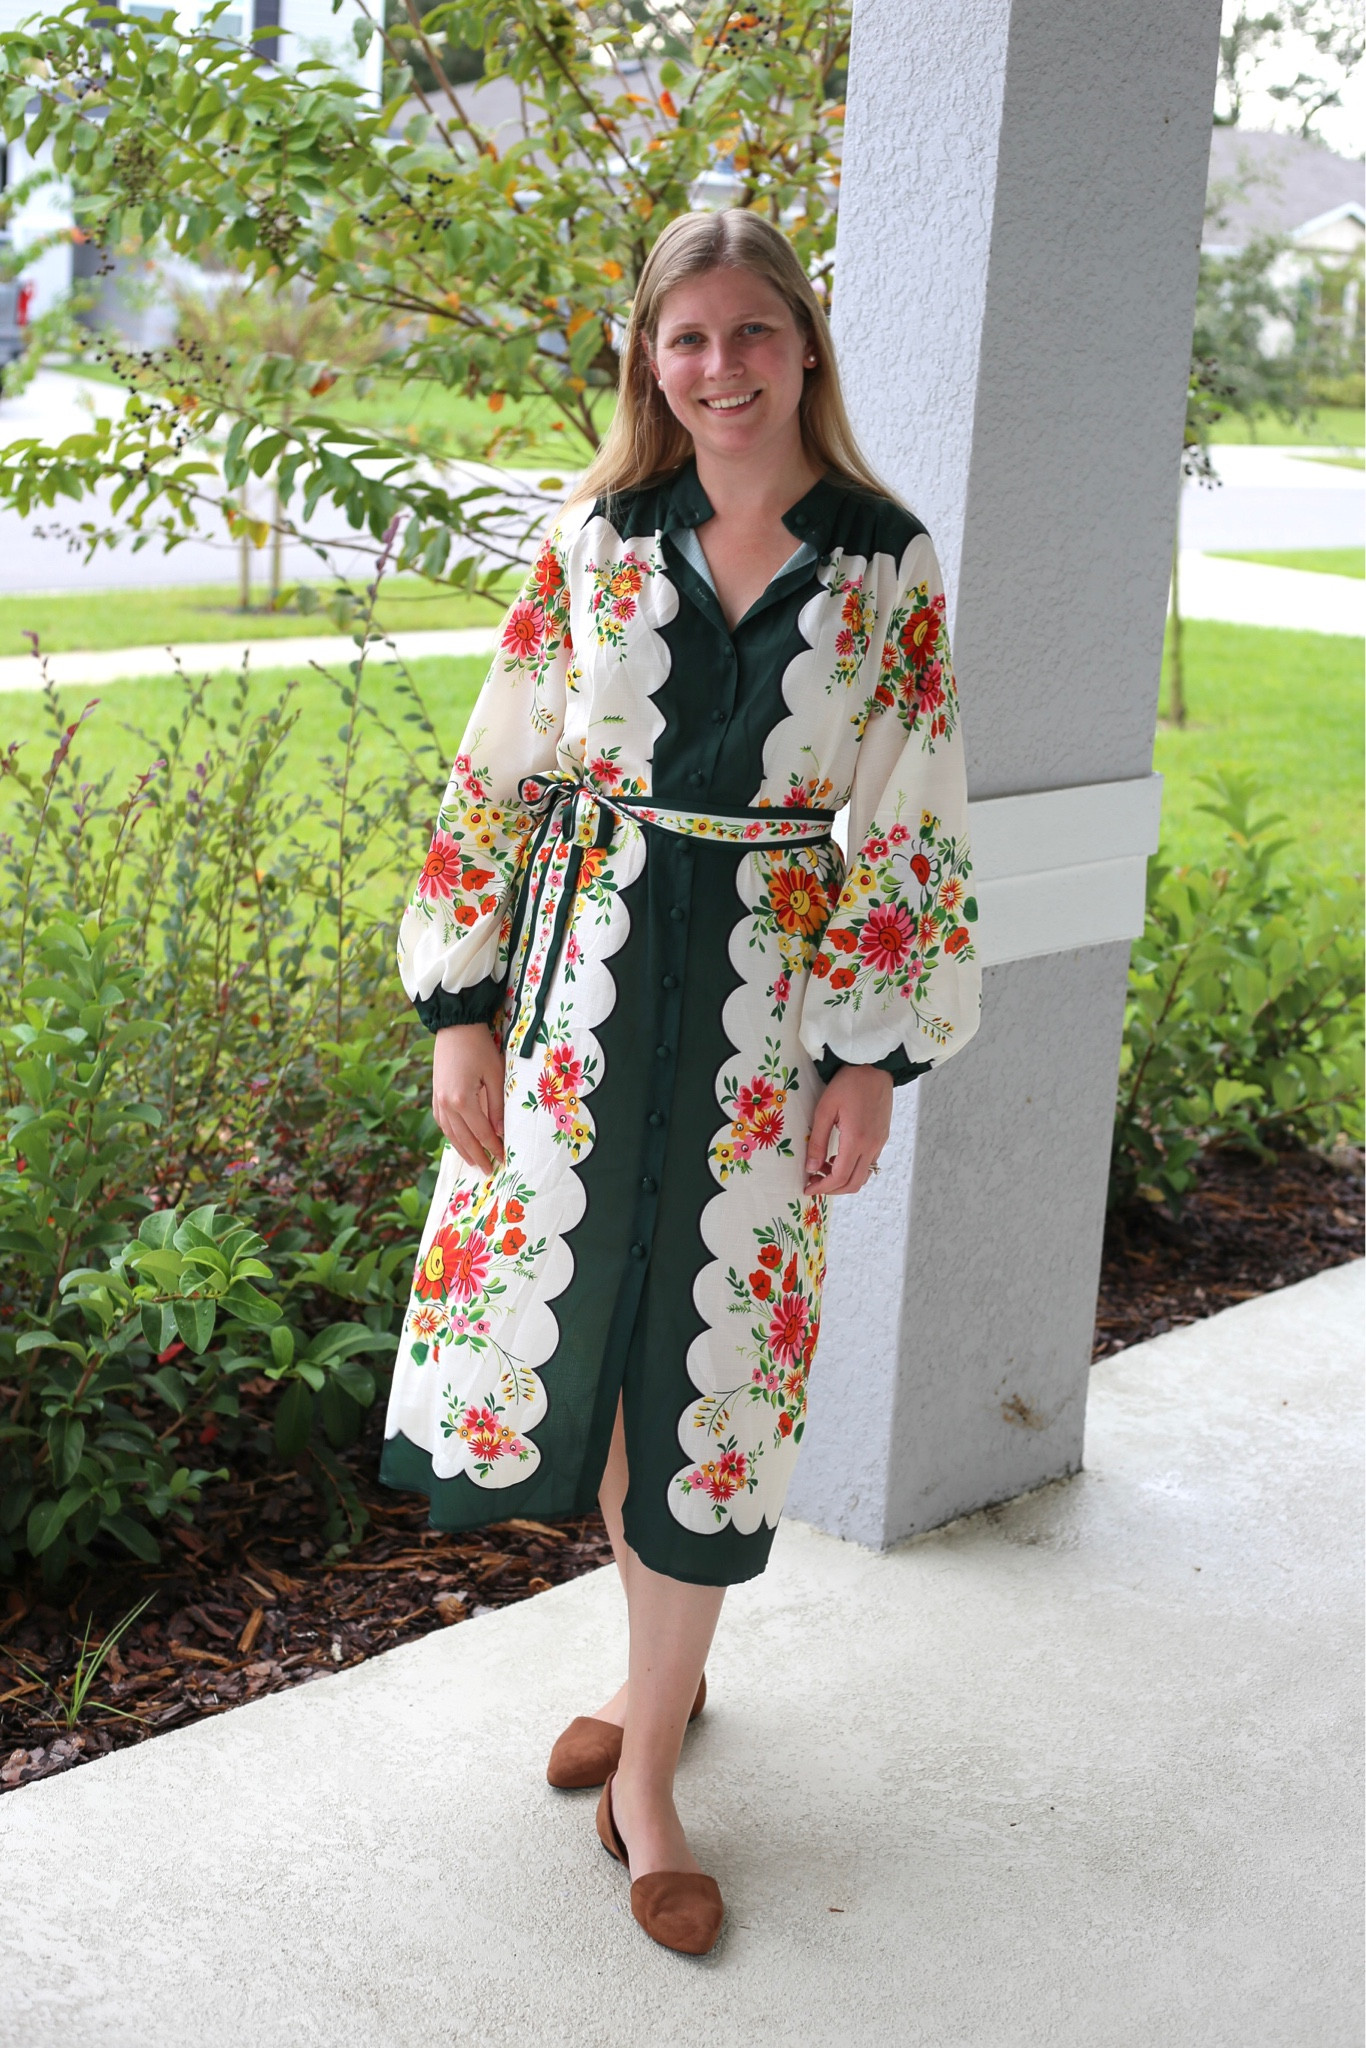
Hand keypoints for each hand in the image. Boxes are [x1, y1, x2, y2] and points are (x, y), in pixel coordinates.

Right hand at [432, 1023, 505, 1174]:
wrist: (456, 1026)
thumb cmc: (480, 1047)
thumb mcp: (495, 1076)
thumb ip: (497, 1106)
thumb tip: (500, 1131)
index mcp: (462, 1100)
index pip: (482, 1133)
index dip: (493, 1147)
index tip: (503, 1159)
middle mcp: (446, 1104)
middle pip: (464, 1138)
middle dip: (477, 1155)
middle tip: (489, 1169)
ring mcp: (438, 1100)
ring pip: (450, 1133)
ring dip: (462, 1149)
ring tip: (474, 1161)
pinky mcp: (435, 1094)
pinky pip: (442, 1122)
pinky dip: (450, 1135)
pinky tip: (458, 1141)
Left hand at [804, 1064, 891, 1195]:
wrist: (875, 1067)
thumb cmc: (847, 1083)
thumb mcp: (825, 1109)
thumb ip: (817, 1141)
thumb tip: (810, 1168)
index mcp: (856, 1140)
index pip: (839, 1177)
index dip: (822, 1188)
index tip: (807, 1188)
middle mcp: (872, 1146)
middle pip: (854, 1183)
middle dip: (832, 1189)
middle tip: (813, 1182)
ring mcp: (880, 1142)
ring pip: (863, 1176)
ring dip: (843, 1179)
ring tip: (823, 1167)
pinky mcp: (882, 1137)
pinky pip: (869, 1163)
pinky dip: (853, 1168)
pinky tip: (838, 1156)